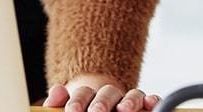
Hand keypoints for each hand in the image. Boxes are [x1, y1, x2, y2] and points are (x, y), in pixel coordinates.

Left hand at [43, 74, 159, 111]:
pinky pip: (150, 99)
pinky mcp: (143, 104)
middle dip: (101, 103)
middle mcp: (109, 96)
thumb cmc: (83, 109)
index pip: (83, 93)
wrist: (100, 107)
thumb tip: (50, 101)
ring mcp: (128, 100)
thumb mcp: (72, 106)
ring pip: (132, 94)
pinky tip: (151, 104)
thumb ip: (60, 103)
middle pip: (107, 93)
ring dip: (129, 101)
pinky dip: (151, 100)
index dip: (77, 101)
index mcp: (89, 95)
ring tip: (124, 111)